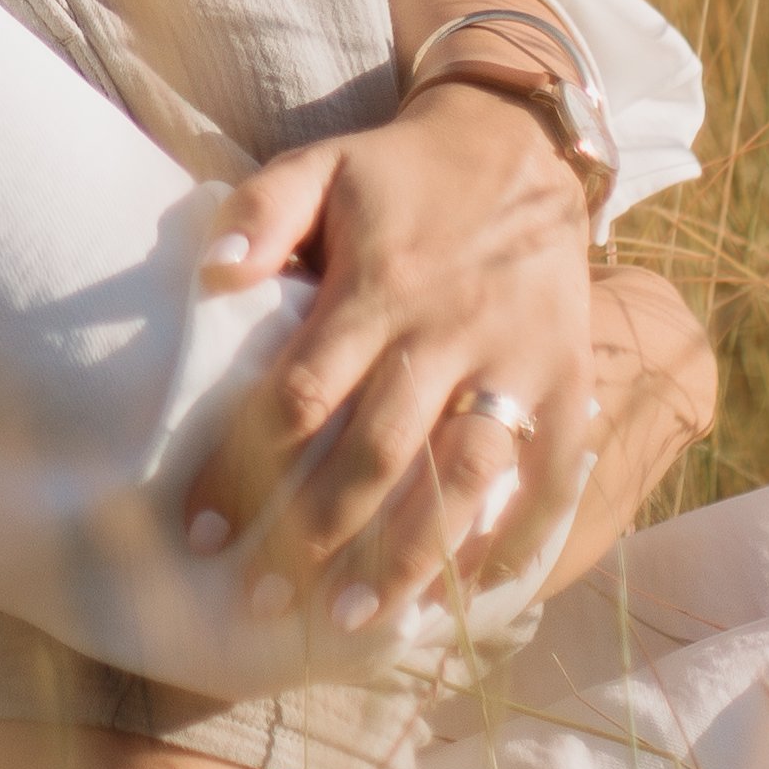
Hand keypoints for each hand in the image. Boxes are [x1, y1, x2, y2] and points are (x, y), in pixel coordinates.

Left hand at [187, 82, 595, 623]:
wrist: (522, 149)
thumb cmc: (401, 174)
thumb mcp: (323, 165)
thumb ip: (262, 211)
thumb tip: (211, 272)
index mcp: (381, 285)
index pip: (299, 395)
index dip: (244, 468)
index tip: (201, 533)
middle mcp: (449, 332)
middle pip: (377, 452)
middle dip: (314, 535)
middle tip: (261, 603)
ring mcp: (515, 363)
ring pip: (463, 478)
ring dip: (410, 556)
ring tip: (354, 619)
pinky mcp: (567, 381)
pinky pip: (549, 475)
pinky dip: (515, 540)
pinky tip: (469, 596)